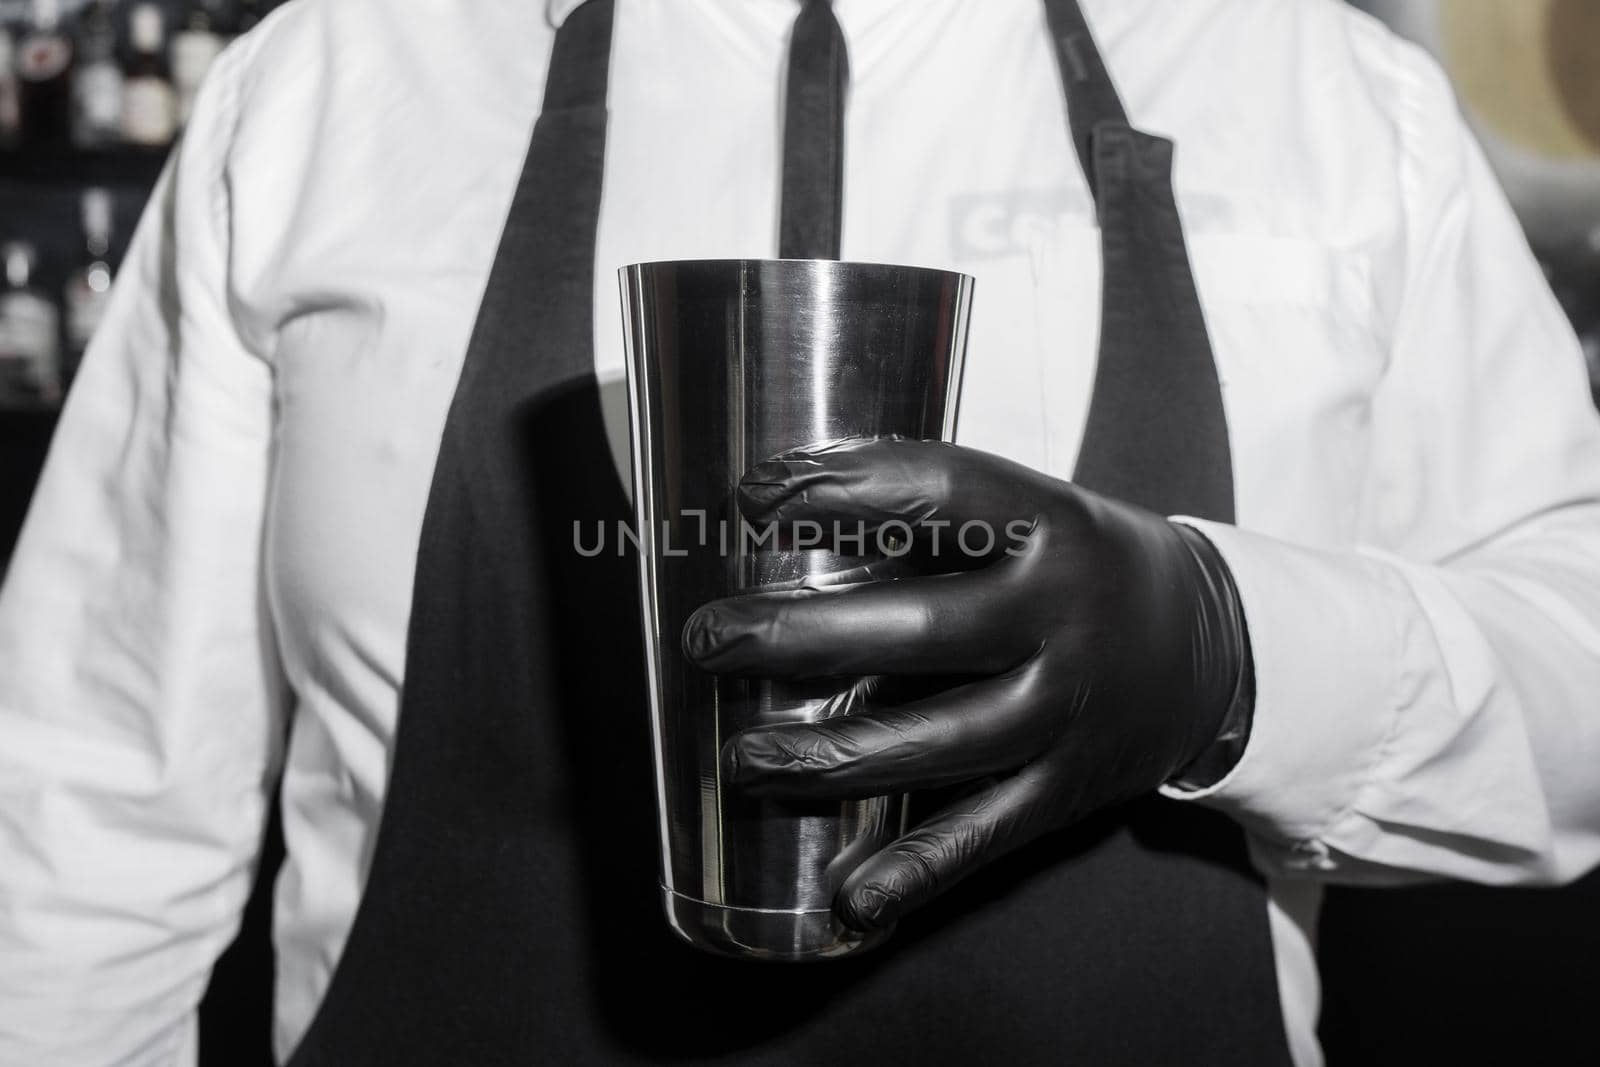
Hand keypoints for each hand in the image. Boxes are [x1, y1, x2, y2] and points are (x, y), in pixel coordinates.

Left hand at [682, 437, 1251, 931]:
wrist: (1213, 649)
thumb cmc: (1087, 567)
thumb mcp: (1036, 511)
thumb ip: (934, 517)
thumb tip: (782, 510)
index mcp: (1053, 526)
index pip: (936, 492)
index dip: (836, 489)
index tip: (750, 497)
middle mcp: (1065, 619)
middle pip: (919, 631)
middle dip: (798, 637)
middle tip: (710, 640)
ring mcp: (1069, 711)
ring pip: (938, 744)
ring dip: (830, 758)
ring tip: (743, 756)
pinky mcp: (1068, 789)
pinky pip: (986, 835)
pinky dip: (918, 871)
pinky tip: (853, 897)